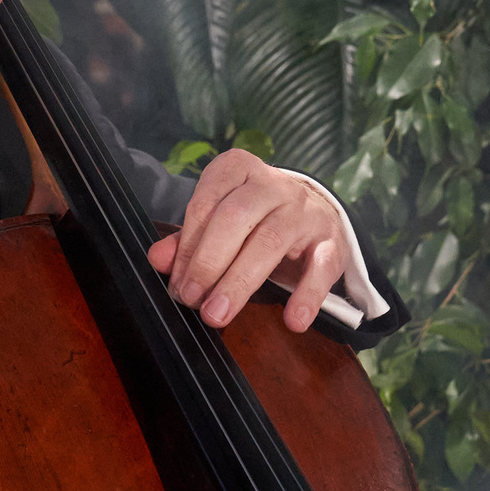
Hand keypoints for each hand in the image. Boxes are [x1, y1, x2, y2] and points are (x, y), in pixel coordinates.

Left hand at [146, 148, 348, 332]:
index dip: (188, 245)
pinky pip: (321, 267)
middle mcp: (274, 185)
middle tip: (191, 299)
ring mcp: (305, 211)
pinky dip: (307, 295)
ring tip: (218, 313)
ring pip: (271, 241)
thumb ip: (188, 239)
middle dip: (208, 262)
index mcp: (239, 170)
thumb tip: (158, 259)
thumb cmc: (257, 218)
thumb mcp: (221, 221)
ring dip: (240, 282)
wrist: (316, 213)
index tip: (178, 282)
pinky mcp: (331, 241)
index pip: (206, 203)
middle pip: (236, 218)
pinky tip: (292, 320)